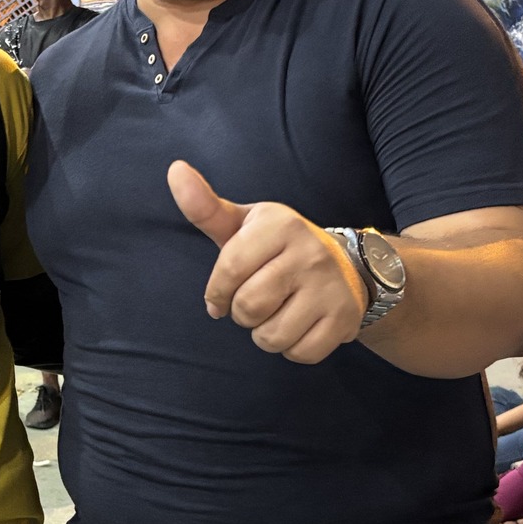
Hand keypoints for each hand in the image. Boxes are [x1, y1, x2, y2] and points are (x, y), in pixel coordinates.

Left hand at [168, 159, 365, 363]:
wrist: (347, 265)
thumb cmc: (278, 247)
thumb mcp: (244, 224)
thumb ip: (205, 206)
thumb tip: (175, 169)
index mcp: (280, 225)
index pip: (230, 270)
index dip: (217, 292)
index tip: (219, 296)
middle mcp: (309, 253)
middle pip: (249, 307)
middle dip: (242, 313)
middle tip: (254, 302)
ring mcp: (330, 287)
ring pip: (272, 336)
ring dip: (265, 334)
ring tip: (276, 313)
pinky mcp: (344, 318)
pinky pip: (300, 353)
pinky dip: (292, 348)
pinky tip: (300, 325)